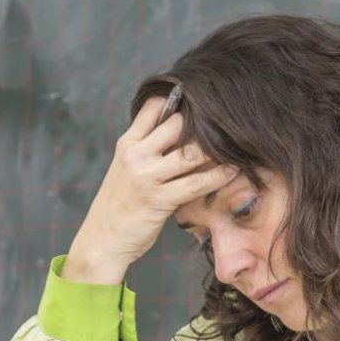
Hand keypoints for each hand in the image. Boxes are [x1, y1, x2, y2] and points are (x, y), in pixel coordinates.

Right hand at [65, 95, 237, 283]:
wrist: (102, 240)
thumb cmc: (119, 204)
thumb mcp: (126, 169)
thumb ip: (148, 150)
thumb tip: (181, 132)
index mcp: (127, 144)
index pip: (153, 108)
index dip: (178, 100)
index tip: (201, 101)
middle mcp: (136, 155)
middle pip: (176, 125)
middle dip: (204, 123)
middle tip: (228, 124)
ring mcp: (147, 177)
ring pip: (190, 153)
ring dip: (217, 149)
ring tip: (238, 145)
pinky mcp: (159, 200)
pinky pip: (196, 183)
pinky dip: (218, 176)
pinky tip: (233, 171)